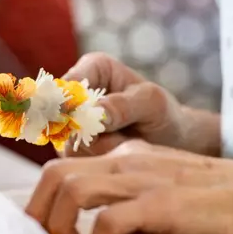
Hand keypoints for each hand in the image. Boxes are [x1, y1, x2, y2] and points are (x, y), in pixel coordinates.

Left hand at [26, 140, 232, 233]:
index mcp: (121, 162)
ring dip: (62, 226)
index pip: (62, 171)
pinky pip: (109, 217)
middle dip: (39, 215)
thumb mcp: (154, 228)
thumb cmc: (206, 207)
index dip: (42, 206)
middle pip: (56, 174)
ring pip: (74, 187)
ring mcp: (141, 178)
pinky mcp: (159, 201)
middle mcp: (124, 162)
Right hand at [62, 53, 219, 157]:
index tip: (96, 126)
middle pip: (62, 117)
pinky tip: (116, 159)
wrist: (170, 143)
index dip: (74, 106)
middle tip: (121, 142)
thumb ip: (124, 105)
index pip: (68, 84)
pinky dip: (95, 165)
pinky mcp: (72, 148)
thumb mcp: (152, 104)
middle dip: (90, 135)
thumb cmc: (163, 114)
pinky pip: (73, 161)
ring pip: (66, 142)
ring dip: (96, 152)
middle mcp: (76, 94)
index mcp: (93, 68)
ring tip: (125, 149)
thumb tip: (95, 113)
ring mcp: (70, 123)